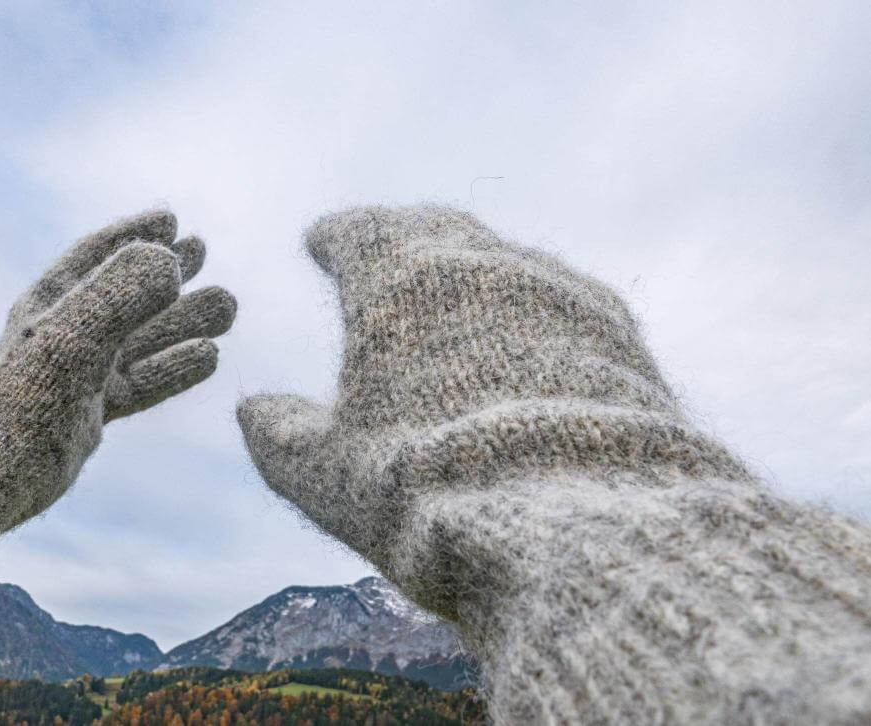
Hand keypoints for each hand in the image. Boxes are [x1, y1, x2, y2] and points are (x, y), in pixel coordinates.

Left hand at [0, 210, 235, 526]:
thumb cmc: (23, 399)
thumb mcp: (73, 337)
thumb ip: (120, 295)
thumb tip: (169, 261)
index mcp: (48, 305)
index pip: (95, 256)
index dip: (133, 234)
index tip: (171, 219)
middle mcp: (64, 335)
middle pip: (125, 293)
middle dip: (165, 271)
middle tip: (204, 249)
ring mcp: (78, 375)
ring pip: (142, 338)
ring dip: (183, 319)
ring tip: (227, 304)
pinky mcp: (89, 413)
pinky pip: (141, 382)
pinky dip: (175, 366)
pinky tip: (210, 355)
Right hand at [236, 205, 739, 597]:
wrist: (570, 521)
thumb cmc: (425, 492)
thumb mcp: (325, 474)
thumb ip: (279, 434)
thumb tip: (251, 411)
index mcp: (396, 279)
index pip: (356, 231)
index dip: (334, 235)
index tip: (321, 240)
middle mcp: (480, 264)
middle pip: (433, 228)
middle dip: (403, 234)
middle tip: (387, 243)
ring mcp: (557, 290)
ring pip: (506, 258)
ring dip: (475, 269)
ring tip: (462, 291)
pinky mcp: (619, 330)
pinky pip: (567, 299)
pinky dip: (537, 308)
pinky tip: (538, 333)